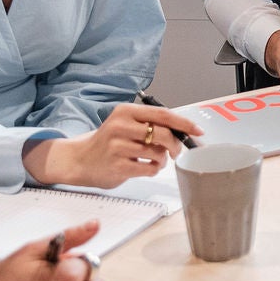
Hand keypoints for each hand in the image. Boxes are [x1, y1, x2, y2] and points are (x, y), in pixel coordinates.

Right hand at [22, 103, 201, 188]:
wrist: (81, 159)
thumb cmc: (109, 142)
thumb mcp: (127, 124)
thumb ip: (151, 124)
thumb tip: (184, 130)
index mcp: (126, 111)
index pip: (163, 114)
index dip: (184, 123)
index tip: (198, 131)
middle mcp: (120, 126)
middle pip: (164, 134)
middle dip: (176, 145)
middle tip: (176, 152)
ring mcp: (117, 146)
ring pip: (158, 153)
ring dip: (163, 159)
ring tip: (154, 159)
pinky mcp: (117, 165)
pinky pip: (150, 168)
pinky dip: (154, 169)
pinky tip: (146, 167)